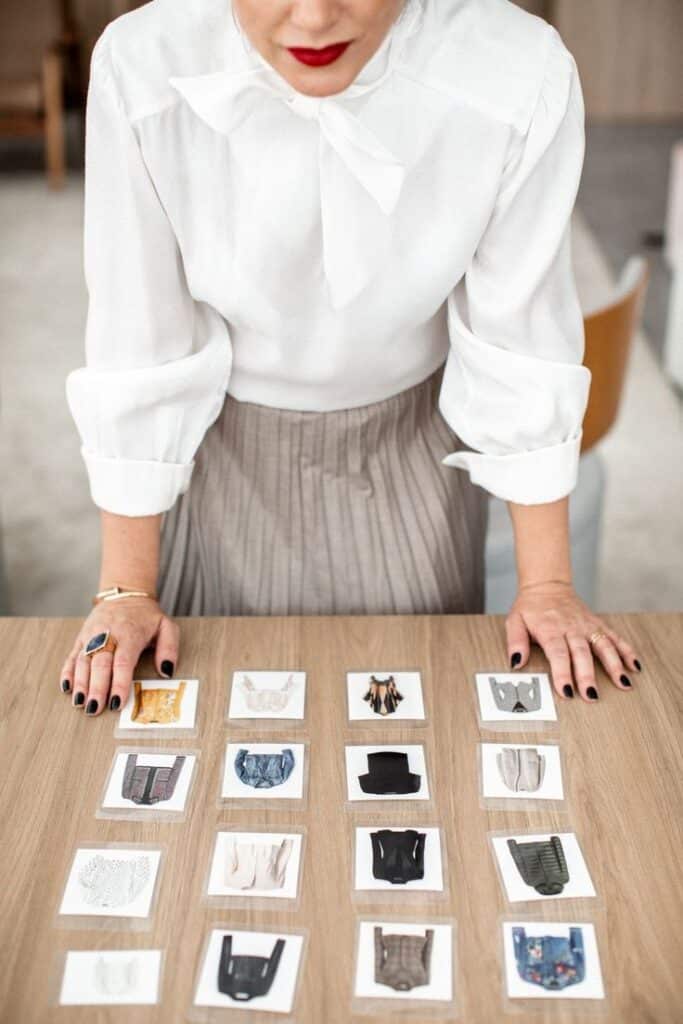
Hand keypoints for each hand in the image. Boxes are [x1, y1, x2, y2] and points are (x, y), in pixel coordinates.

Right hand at [59, 596, 178, 716]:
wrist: (125, 595)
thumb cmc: (146, 616)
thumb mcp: (166, 626)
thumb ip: (170, 649)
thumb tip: (167, 671)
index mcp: (130, 634)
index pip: (123, 662)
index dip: (119, 683)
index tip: (117, 702)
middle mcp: (108, 634)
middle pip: (100, 664)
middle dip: (97, 688)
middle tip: (95, 709)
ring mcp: (92, 635)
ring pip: (83, 661)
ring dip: (81, 683)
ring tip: (80, 703)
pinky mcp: (81, 636)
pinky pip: (72, 655)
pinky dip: (68, 672)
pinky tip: (67, 687)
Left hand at [505, 581, 641, 702]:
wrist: (547, 586)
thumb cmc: (530, 608)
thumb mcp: (514, 621)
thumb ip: (516, 642)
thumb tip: (516, 663)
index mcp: (550, 629)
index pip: (558, 654)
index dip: (562, 673)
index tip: (566, 691)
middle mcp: (571, 628)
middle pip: (582, 653)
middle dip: (587, 675)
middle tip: (592, 695)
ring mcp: (587, 626)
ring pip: (604, 646)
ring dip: (614, 665)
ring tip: (622, 684)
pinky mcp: (598, 624)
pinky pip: (615, 638)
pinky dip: (627, 651)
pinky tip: (635, 666)